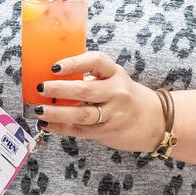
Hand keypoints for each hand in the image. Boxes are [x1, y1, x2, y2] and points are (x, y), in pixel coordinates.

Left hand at [36, 50, 164, 150]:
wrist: (155, 121)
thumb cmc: (127, 97)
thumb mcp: (115, 80)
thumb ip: (91, 78)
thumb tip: (54, 77)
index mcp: (116, 74)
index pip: (96, 62)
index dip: (74, 62)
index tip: (55, 66)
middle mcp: (116, 93)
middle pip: (85, 91)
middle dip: (59, 89)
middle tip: (41, 87)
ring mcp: (112, 114)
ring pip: (81, 114)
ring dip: (56, 112)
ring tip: (39, 110)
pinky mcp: (106, 132)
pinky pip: (80, 130)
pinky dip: (61, 127)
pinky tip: (47, 124)